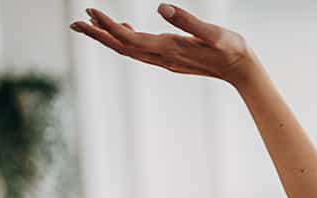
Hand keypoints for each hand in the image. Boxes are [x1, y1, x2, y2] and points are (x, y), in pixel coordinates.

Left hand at [71, 4, 258, 86]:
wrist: (242, 70)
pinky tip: (125, 30)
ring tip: (89, 25)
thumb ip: (187, 20)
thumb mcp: (212, 32)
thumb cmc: (231, 49)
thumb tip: (161, 7)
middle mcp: (163, 57)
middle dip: (97, 35)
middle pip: (122, 47)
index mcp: (169, 48)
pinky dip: (126, 41)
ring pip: (129, 50)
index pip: (129, 39)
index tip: (89, 12)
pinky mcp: (171, 59)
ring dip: (108, 38)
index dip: (107, 26)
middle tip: (74, 23)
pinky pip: (141, 51)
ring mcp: (166, 61)